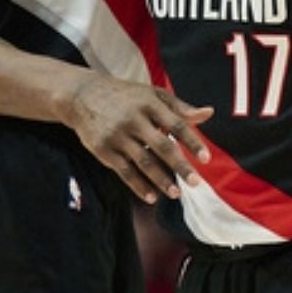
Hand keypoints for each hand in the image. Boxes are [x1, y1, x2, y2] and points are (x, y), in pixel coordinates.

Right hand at [57, 75, 212, 200]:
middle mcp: (133, 119)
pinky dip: (139, 186)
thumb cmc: (125, 96)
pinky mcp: (103, 149)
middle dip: (180, 166)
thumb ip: (180, 107)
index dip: (192, 142)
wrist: (82, 95)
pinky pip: (124, 171)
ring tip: (176, 193)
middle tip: (196, 183)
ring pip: (143, 161)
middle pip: (162, 146)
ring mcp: (117, 135)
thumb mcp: (152, 95)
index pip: (176, 124)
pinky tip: (152, 197)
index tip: (206, 159)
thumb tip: (209, 113)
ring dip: (161, 180)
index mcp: (149, 103)